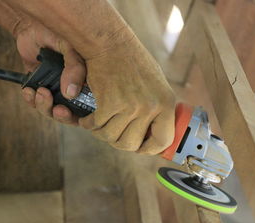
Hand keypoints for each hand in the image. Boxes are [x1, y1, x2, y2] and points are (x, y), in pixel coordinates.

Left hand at [14, 16, 85, 124]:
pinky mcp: (42, 88)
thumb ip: (75, 68)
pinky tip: (28, 91)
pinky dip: (32, 101)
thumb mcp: (71, 48)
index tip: (73, 112)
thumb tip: (71, 93)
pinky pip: (37, 103)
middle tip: (57, 109)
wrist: (32, 27)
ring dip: (45, 107)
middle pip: (73, 114)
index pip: (92, 107)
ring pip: (53, 111)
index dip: (84, 117)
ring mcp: (58, 89)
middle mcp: (76, 88)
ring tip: (38, 93)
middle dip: (62, 115)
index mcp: (89, 81)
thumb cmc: (58, 33)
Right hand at [79, 40, 175, 154]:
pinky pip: (96, 126)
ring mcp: (131, 106)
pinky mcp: (109, 103)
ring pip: (111, 137)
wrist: (110, 42)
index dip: (149, 149)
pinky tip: (88, 117)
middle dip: (118, 142)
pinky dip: (88, 124)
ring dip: (101, 133)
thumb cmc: (132, 62)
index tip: (139, 147)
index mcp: (166, 103)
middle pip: (131, 144)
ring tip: (100, 123)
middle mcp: (151, 107)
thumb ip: (158, 108)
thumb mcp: (157, 84)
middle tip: (112, 132)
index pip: (163, 140)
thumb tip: (156, 131)